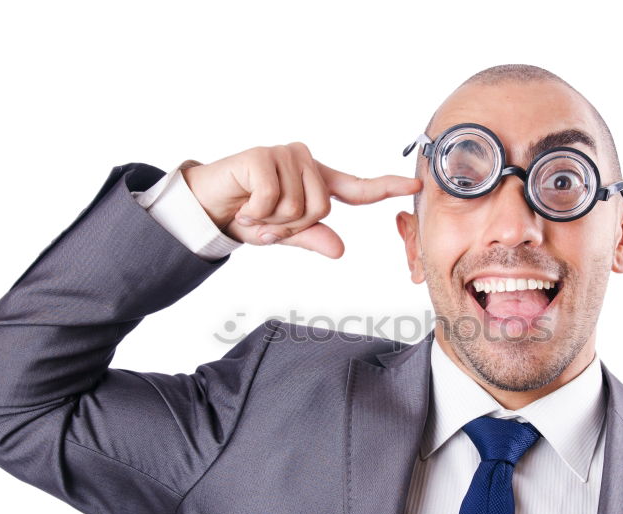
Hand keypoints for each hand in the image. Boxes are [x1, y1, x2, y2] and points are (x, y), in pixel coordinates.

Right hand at [182, 142, 421, 258]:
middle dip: (292, 227)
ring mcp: (285, 155)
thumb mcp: (283, 234)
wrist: (207, 205)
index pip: (358, 188)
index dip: (387, 187)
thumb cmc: (248, 216)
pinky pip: (275, 201)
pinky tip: (243, 206)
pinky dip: (256, 213)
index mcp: (317, 181)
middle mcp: (305, 162)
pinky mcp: (264, 156)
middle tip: (266, 222)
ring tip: (253, 212)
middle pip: (322, 209)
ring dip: (272, 221)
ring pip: (299, 207)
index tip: (415, 185)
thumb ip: (311, 238)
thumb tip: (340, 250)